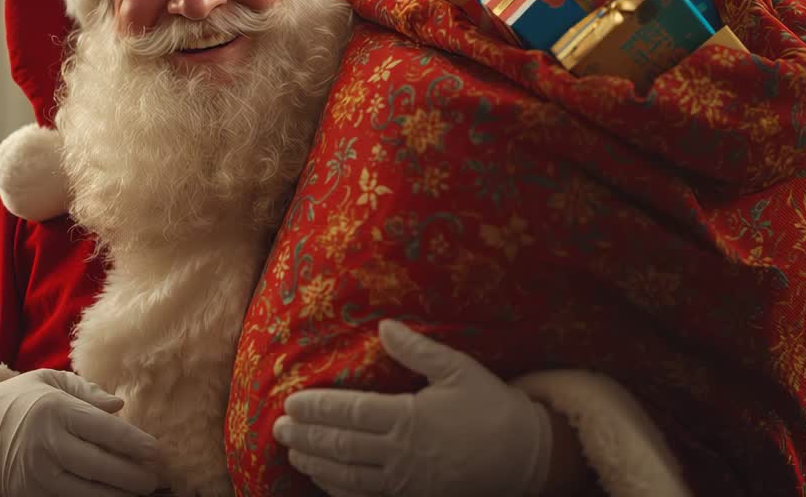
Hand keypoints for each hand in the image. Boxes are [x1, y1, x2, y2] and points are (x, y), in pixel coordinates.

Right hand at [0, 368, 160, 495]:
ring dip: (117, 495)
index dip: (134, 443)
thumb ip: (88, 392)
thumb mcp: (52, 381)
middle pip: (100, 466)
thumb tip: (120, 406)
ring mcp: (36, 475)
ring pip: (87, 492)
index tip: (156, 451)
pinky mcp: (28, 495)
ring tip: (139, 492)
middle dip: (133, 476)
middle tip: (154, 479)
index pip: (104, 430)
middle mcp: (45, 444)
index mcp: (55, 411)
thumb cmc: (22, 400)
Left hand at [273, 320, 551, 496]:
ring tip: (293, 453)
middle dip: (306, 437)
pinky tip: (324, 481)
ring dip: (316, 465)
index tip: (291, 403)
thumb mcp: (459, 370)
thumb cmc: (492, 408)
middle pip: (341, 446)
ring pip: (349, 476)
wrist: (527, 459)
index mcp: (409, 417)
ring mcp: (406, 482)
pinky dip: (340, 490)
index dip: (318, 408)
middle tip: (278, 429)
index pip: (351, 412)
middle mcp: (401, 453)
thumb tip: (384, 325)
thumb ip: (418, 350)